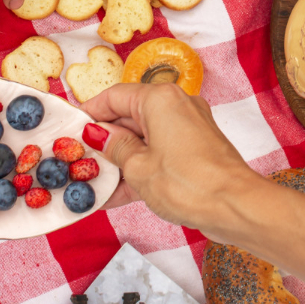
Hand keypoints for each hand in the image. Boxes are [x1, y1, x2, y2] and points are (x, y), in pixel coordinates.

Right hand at [80, 82, 261, 238]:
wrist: (235, 206)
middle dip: (103, 142)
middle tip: (77, 161)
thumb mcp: (138, 167)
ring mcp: (187, 129)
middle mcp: (176, 106)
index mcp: (160, 99)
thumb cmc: (189, 183)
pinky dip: (138, 170)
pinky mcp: (194, 151)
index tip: (70, 129)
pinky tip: (114, 196)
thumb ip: (114, 148)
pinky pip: (158, 155)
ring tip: (91, 183)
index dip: (90, 113)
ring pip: (143, 139)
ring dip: (118, 161)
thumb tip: (97, 135)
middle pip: (129, 118)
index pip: (115, 96)